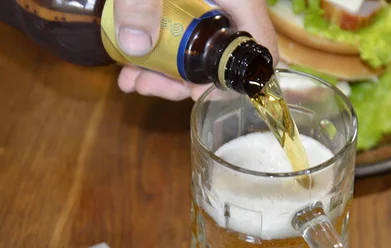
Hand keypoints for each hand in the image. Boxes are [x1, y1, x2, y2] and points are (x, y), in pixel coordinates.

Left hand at [114, 0, 278, 100]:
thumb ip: (141, 3)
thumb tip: (135, 47)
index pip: (260, 48)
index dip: (233, 81)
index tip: (195, 93)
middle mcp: (230, 4)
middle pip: (219, 57)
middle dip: (179, 81)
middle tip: (146, 87)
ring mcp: (208, 4)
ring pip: (196, 50)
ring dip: (162, 71)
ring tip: (129, 78)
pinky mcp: (185, 3)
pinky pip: (180, 35)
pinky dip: (156, 51)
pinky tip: (128, 59)